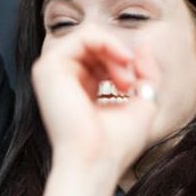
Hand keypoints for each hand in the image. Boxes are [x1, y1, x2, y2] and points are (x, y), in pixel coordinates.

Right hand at [31, 30, 158, 175]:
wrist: (96, 161)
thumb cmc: (117, 142)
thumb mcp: (144, 100)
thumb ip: (146, 71)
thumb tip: (143, 43)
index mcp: (83, 87)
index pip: (106, 56)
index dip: (128, 63)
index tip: (139, 85)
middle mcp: (66, 78)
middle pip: (99, 44)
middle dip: (122, 56)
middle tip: (132, 82)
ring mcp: (54, 72)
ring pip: (91, 36)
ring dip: (117, 51)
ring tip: (125, 79)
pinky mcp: (49, 68)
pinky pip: (83, 35)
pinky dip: (108, 43)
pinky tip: (121, 63)